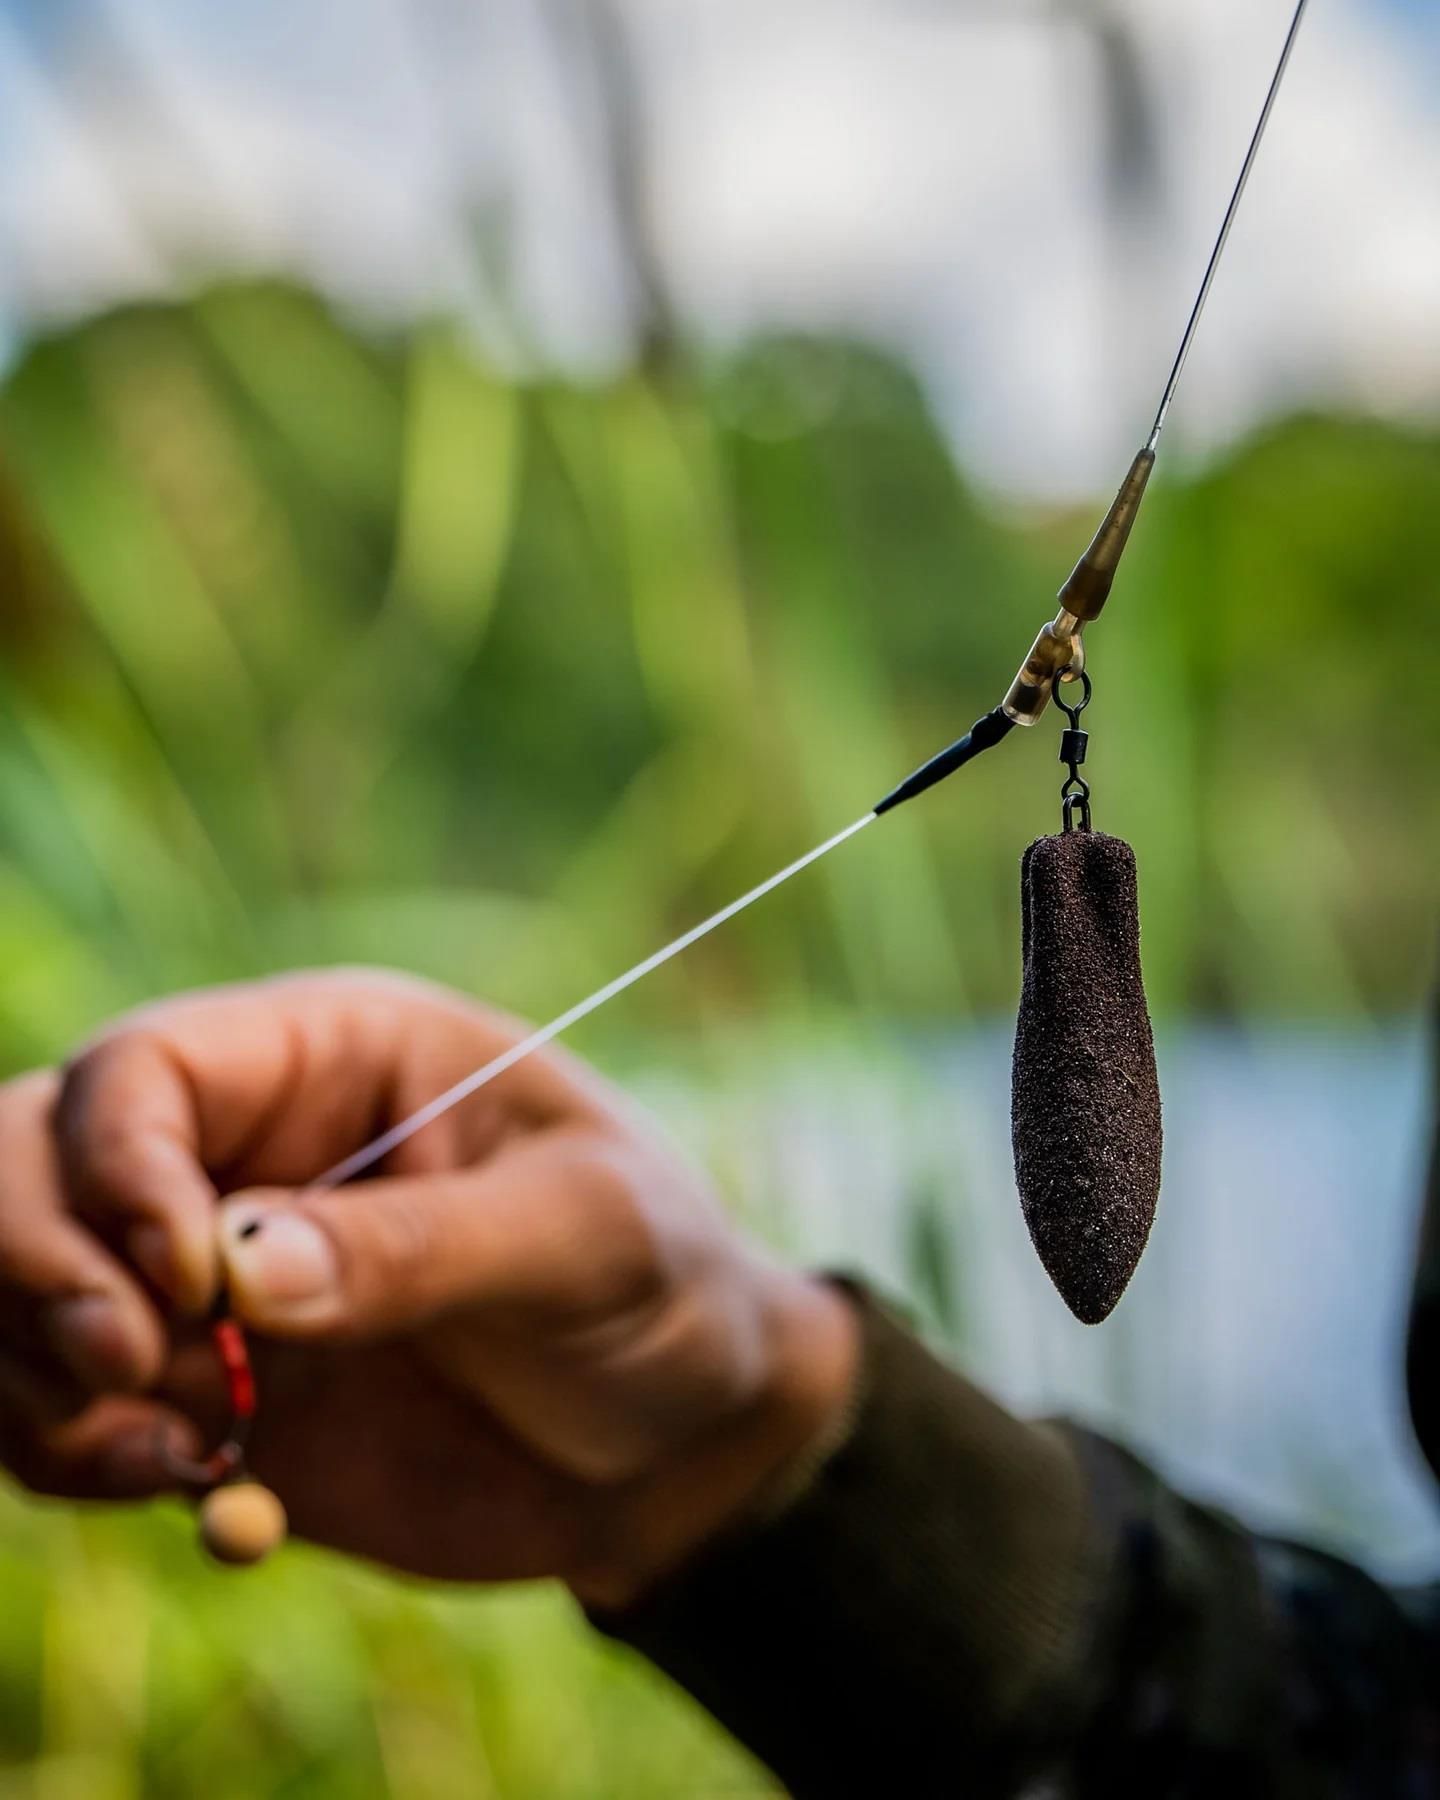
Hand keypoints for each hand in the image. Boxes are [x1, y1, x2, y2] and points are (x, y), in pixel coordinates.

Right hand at [0, 972, 855, 1604]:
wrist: (684, 1436)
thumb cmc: (661, 1282)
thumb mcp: (586, 1236)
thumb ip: (421, 1247)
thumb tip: (236, 1274)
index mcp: (335, 1057)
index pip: (143, 1070)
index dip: (118, 1168)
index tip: (187, 1284)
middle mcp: (247, 1155)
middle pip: (32, 1162)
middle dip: (35, 1266)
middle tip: (129, 1369)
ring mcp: (213, 1284)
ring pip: (23, 1300)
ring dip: (45, 1389)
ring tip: (184, 1456)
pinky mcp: (212, 1400)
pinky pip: (76, 1427)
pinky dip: (98, 1476)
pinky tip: (239, 1517)